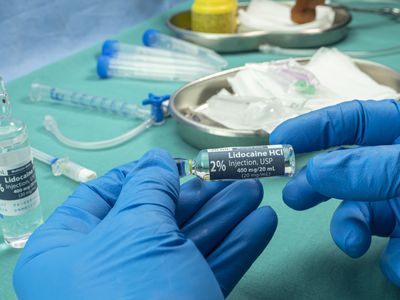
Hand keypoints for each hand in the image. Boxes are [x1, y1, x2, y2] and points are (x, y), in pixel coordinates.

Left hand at [13, 149, 276, 298]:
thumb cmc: (130, 296)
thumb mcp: (136, 231)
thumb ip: (148, 188)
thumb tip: (155, 159)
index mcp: (68, 249)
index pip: (100, 198)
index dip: (138, 175)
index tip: (171, 163)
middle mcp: (104, 270)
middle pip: (155, 218)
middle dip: (197, 195)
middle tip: (229, 174)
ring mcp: (146, 292)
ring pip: (188, 244)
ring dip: (224, 215)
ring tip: (252, 190)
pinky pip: (208, 270)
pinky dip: (236, 245)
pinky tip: (261, 222)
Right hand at [270, 99, 399, 285]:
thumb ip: (369, 168)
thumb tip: (317, 171)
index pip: (352, 120)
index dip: (313, 127)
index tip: (279, 140)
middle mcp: (397, 167)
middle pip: (346, 168)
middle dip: (317, 183)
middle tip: (293, 197)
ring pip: (363, 211)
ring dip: (351, 228)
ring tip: (349, 242)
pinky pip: (391, 246)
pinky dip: (392, 258)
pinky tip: (399, 262)